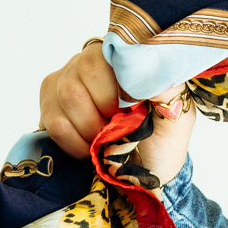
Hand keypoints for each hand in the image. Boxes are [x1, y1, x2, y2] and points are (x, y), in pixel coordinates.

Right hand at [38, 41, 195, 185]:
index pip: (111, 51)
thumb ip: (169, 87)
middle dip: (103, 109)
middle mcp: (91, 61)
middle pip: (83, 69)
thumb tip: (154, 63)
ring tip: (105, 140)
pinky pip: (53, 120)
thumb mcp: (178, 117)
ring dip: (89, 127)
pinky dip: (74, 141)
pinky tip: (88, 148)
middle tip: (118, 128)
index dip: (119, 85)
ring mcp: (65, 81)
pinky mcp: (49, 107)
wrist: (142, 176)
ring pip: (66, 94)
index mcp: (124, 59)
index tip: (132, 109)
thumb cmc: (161, 142)